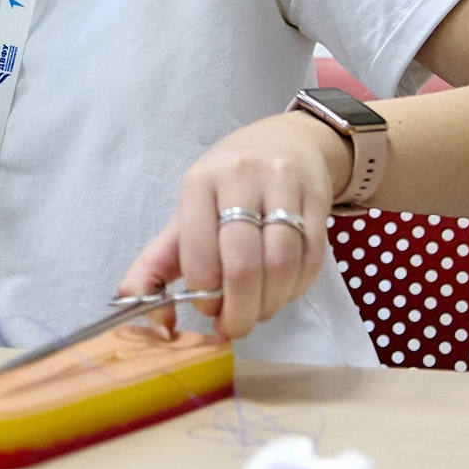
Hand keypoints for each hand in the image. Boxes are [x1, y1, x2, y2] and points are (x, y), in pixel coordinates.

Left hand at [119, 111, 350, 339]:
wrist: (287, 141)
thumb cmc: (228, 185)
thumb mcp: (187, 213)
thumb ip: (158, 263)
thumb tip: (150, 318)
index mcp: (199, 182)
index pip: (200, 253)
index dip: (204, 295)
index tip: (207, 311)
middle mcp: (241, 177)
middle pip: (243, 264)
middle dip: (239, 311)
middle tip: (235, 327)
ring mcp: (283, 184)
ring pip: (282, 264)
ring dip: (270, 303)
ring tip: (260, 311)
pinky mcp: (318, 195)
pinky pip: (312, 257)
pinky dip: (296, 287)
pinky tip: (283, 290)